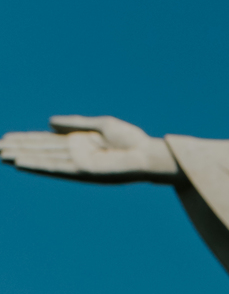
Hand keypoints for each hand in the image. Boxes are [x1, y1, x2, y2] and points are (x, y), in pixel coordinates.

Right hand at [0, 116, 177, 181]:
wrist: (148, 154)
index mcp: (78, 143)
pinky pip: (56, 168)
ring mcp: (78, 164)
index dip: (26, 140)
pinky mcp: (84, 171)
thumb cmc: (131, 140)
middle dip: (18, 149)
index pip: (46, 142)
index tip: (6, 138)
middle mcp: (75, 155)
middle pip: (40, 151)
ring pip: (43, 159)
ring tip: (1, 154)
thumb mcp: (100, 125)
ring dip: (22, 157)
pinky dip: (38, 166)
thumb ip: (75, 124)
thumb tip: (49, 122)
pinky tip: (21, 163)